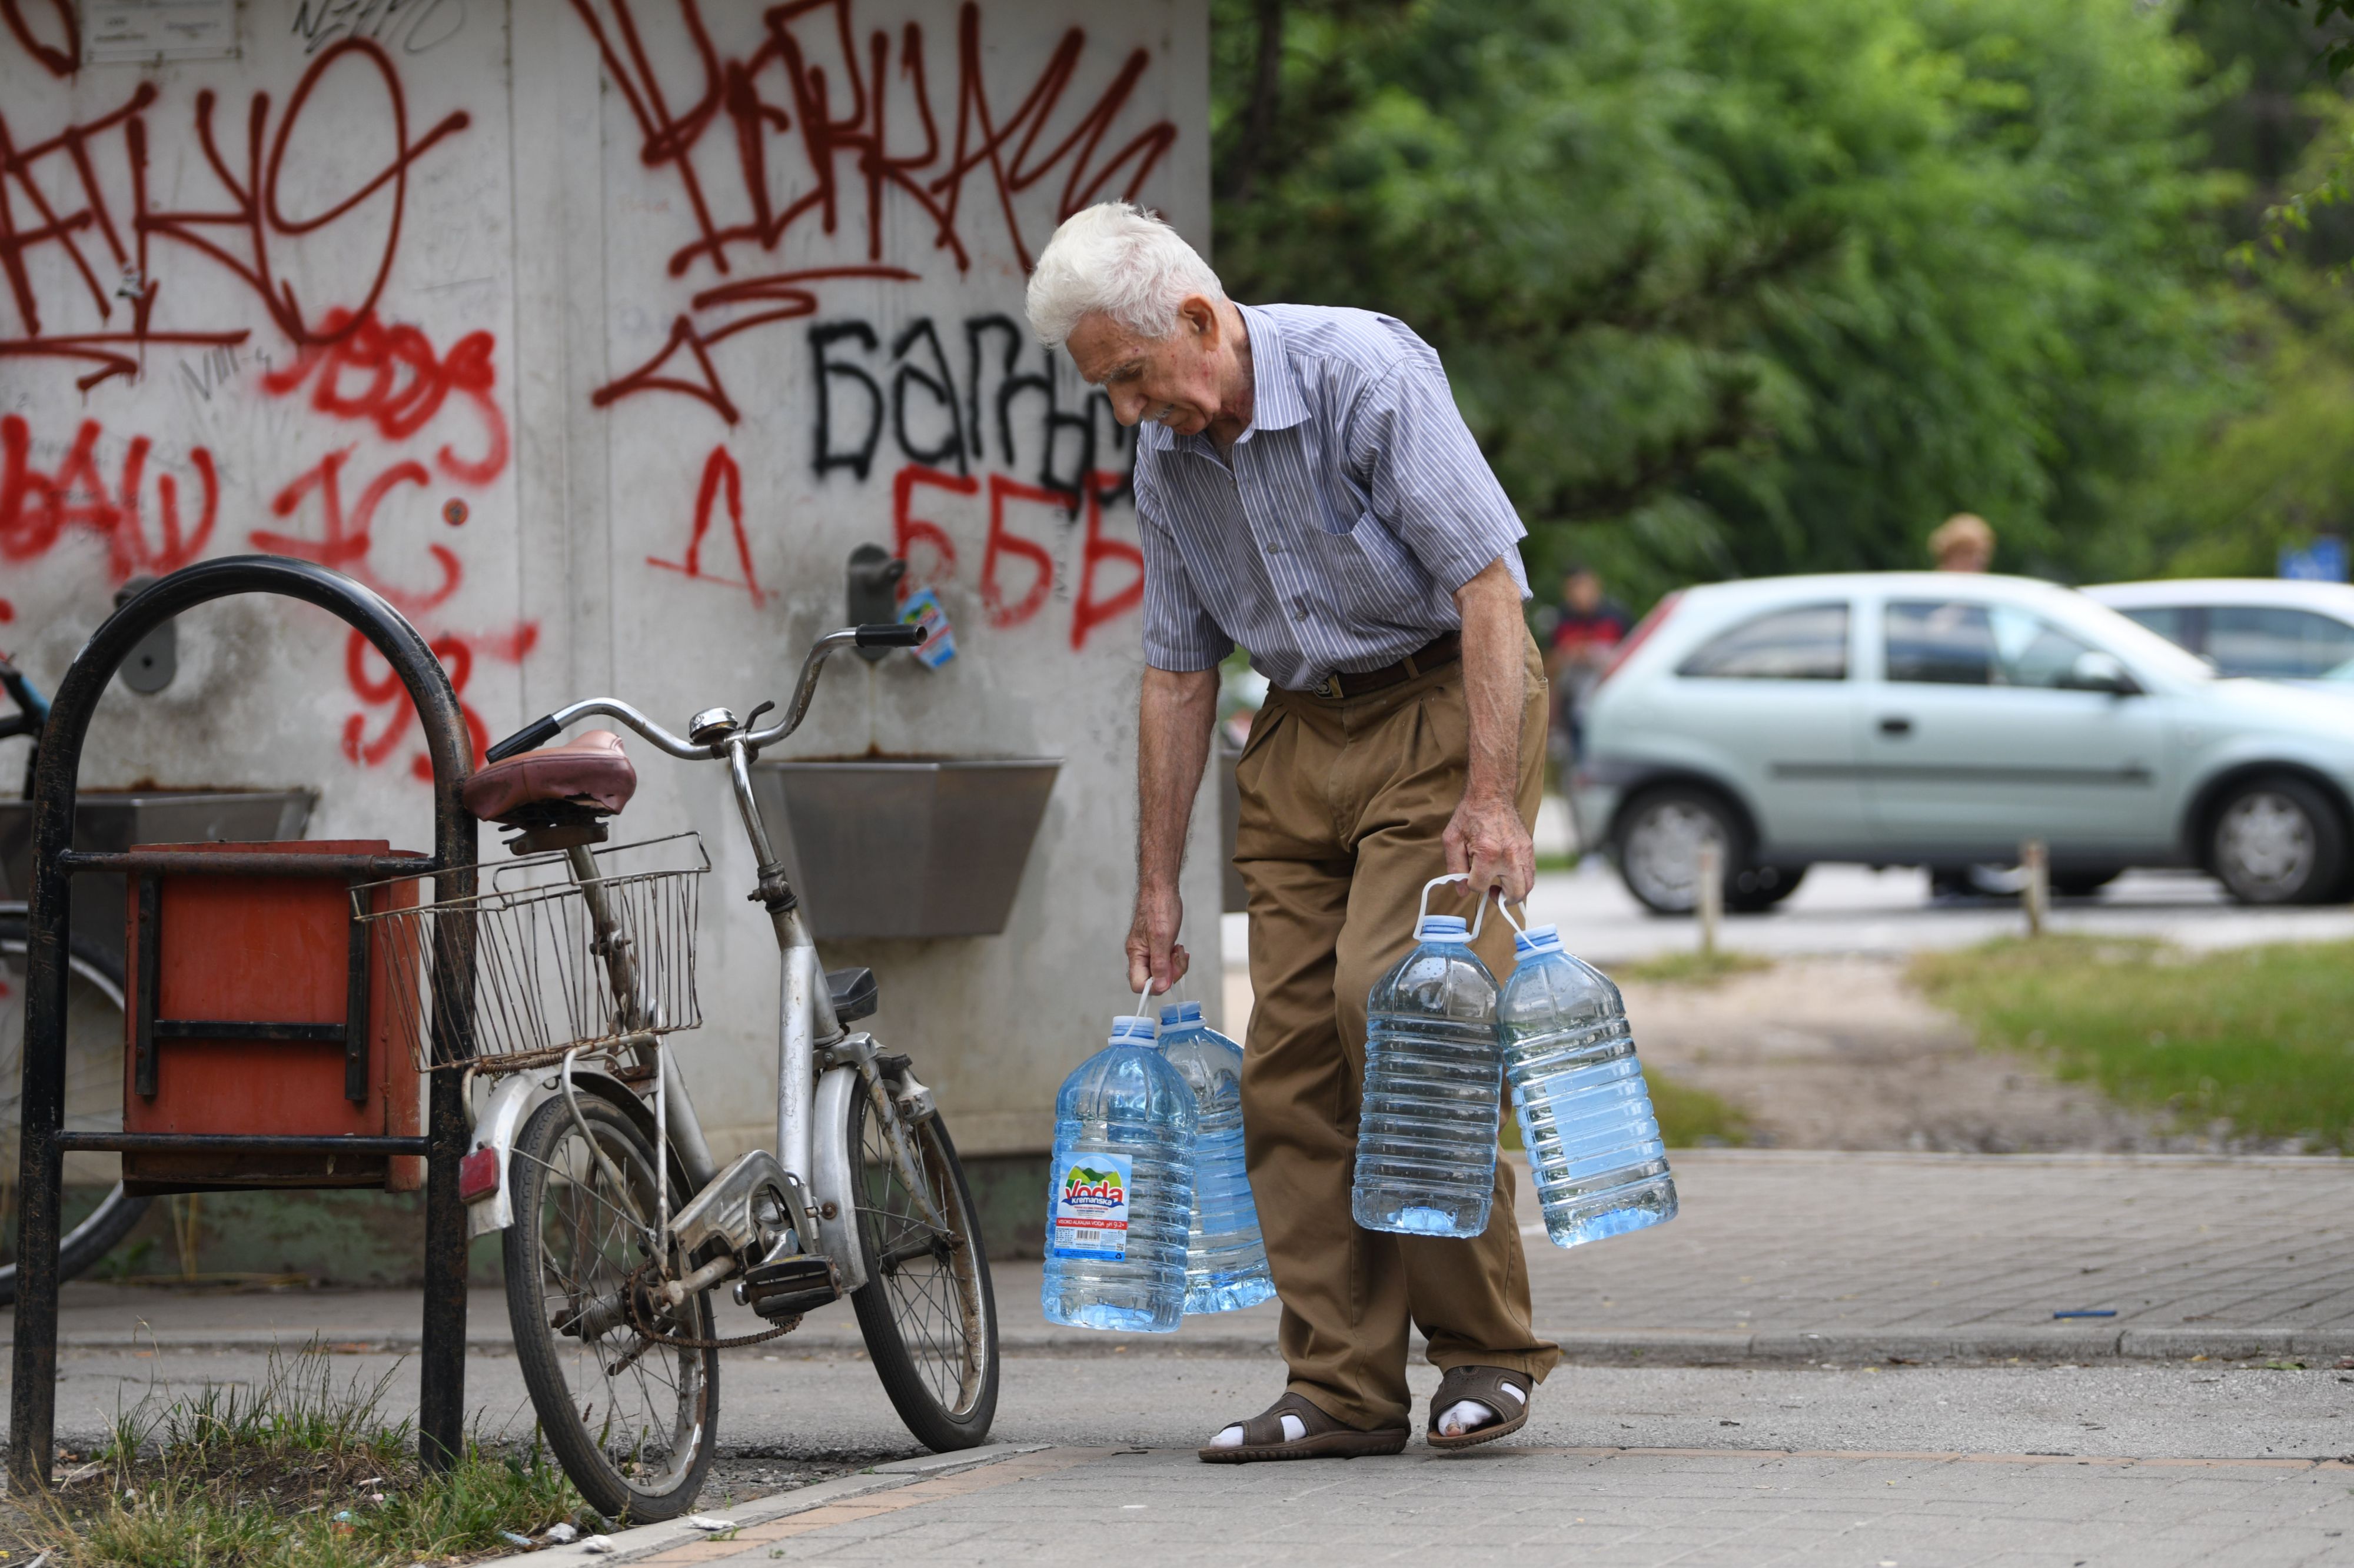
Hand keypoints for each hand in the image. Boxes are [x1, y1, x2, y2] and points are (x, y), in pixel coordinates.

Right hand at [1126, 880, 1189, 996]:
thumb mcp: (1162, 938)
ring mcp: (1148, 950)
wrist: (1161, 888)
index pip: (1139, 985)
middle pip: (1153, 980)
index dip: (1155, 986)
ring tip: (1178, 950)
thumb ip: (1160, 964)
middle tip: (1177, 957)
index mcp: (1136, 954)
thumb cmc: (1159, 907)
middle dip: (1170, 973)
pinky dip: (1175, 958)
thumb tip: (1161, 987)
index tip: (1169, 976)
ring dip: (1175, 965)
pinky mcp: (1157, 946)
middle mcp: (1140, 955)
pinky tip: (1178, 948)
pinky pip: (1166, 961)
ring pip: (1162, 971)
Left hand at [1444, 790, 1534, 908]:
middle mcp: (1510, 856)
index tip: (1469, 876)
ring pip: (1527, 887)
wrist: (1491, 795)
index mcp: (1488, 853)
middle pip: (1514, 894)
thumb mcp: (1452, 840)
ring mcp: (1523, 852)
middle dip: (1500, 898)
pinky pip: (1531, 874)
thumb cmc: (1470, 816)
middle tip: (1492, 892)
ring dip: (1514, 892)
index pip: (1480, 886)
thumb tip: (1462, 890)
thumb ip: (1455, 868)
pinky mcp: (1529, 848)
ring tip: (1502, 886)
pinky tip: (1508, 875)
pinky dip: (1521, 881)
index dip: (1471, 885)